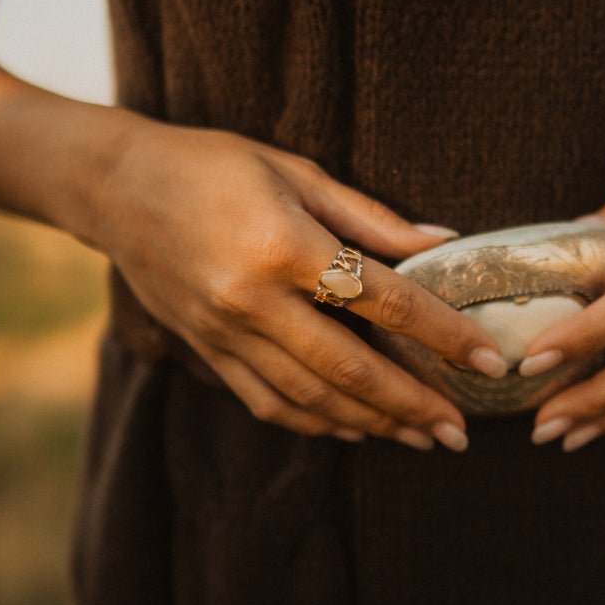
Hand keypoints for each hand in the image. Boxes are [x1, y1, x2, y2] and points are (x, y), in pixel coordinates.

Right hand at [100, 120, 508, 450]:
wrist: (115, 186)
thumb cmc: (212, 165)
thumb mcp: (295, 171)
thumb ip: (370, 215)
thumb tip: (441, 240)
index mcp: (285, 246)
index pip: (384, 302)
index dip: (444, 335)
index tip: (489, 360)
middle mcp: (254, 301)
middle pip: (351, 368)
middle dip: (414, 405)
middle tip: (461, 432)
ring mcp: (226, 333)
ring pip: (311, 397)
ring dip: (372, 424)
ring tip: (421, 439)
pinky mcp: (206, 350)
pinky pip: (267, 401)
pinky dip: (315, 423)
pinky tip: (354, 430)